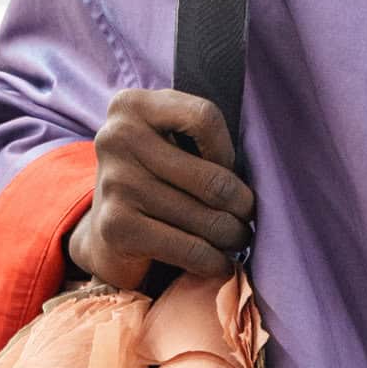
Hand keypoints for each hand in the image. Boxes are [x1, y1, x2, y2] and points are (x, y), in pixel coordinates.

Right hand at [66, 88, 255, 289]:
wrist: (107, 230)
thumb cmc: (155, 178)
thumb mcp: (170, 140)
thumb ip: (200, 138)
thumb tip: (259, 174)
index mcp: (132, 105)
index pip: (205, 117)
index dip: (228, 151)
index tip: (227, 170)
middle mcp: (117, 138)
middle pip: (213, 179)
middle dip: (242, 206)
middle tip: (247, 217)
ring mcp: (115, 183)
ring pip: (206, 218)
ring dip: (232, 236)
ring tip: (236, 238)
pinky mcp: (117, 226)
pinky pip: (190, 249)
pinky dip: (213, 261)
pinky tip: (220, 262)